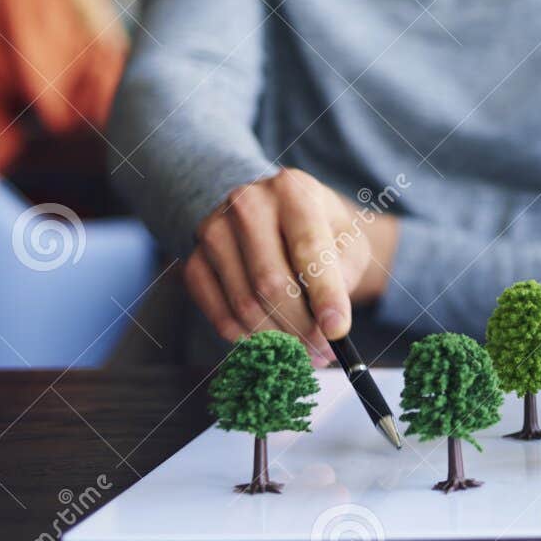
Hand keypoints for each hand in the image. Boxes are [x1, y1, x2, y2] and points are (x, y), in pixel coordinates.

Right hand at [184, 169, 398, 361]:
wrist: (272, 214)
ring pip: (244, 303)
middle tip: (322, 350)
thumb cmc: (319, 228)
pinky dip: (247, 337)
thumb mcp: (347, 237)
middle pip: (270, 282)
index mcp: (292, 189)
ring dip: (277, 338)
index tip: (337, 330)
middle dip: (301, 326)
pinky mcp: (193, 261)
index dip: (325, 294)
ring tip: (303, 349)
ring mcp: (213, 232)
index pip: (308, 248)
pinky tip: (270, 339)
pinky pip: (219, 314)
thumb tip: (328, 321)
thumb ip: (344, 271)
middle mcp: (246, 204)